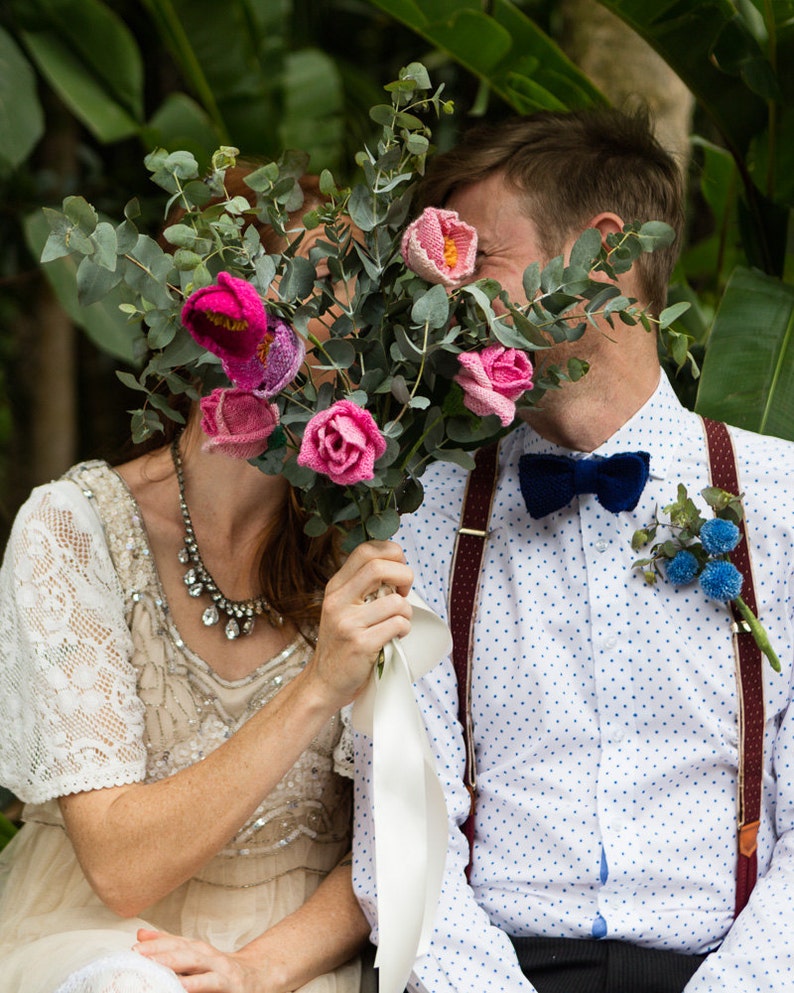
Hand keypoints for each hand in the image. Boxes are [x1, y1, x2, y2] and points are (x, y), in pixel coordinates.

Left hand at [133, 929, 277, 992]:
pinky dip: (199, 987)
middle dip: (164, 954)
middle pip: (186, 953)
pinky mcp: (231, 989)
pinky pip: (213, 987)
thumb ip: (169, 945)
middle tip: (140, 956)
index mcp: (199, 950)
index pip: (176, 943)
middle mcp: (211, 958)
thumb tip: (140, 935)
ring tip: (160, 968)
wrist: (257, 977)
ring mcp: (222, 973)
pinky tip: (185, 988)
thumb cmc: (218, 969)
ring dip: (180, 968)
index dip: (157, 944)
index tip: (136, 948)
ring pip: (200, 969)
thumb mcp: (195, 955)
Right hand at [310, 540, 412, 705]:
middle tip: (404, 592)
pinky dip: (404, 628)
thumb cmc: (343, 643)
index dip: (391, 553)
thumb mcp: (343, 608)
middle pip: (379, 567)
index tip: (398, 570)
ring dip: (406, 611)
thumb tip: (398, 566)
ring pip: (395, 601)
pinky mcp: (360, 645)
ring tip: (399, 621)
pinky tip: (396, 636)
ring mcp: (347, 623)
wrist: (325, 682)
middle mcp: (338, 601)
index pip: (365, 550)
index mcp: (336, 586)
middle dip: (404, 575)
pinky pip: (397, 625)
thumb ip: (363, 587)